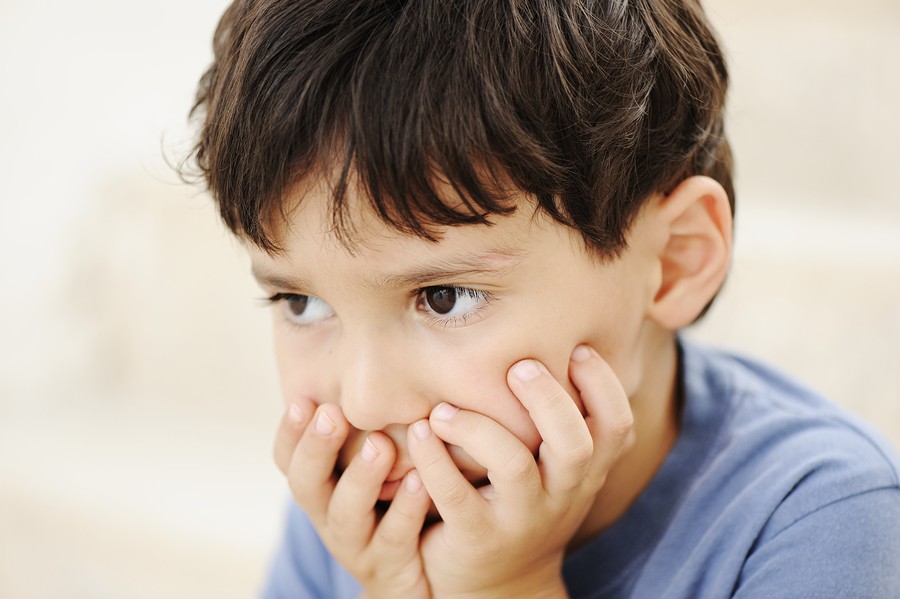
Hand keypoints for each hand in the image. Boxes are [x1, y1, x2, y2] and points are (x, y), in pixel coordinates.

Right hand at [273, 399, 431, 597]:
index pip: (288, 459)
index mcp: (318, 488)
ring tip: (380, 445)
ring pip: (348, 514)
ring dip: (362, 477)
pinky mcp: (390, 565)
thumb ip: (361, 424)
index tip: (302, 400)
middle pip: (307, 485)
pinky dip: (406, 508)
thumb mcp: (369, 464)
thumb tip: (355, 359)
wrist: (415, 573)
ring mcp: (357, 544)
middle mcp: (328, 515)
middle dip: (317, 448)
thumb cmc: (390, 503)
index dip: (290, 433)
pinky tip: (420, 480)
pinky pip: (395, 538)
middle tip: (332, 413)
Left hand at [408, 345, 633, 597]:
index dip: (604, 384)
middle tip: (518, 367)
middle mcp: (562, 495)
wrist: (500, 588)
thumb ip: (561, 421)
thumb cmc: (525, 503)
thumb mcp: (556, 471)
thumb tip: (549, 340)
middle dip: (549, 399)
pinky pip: (456, 496)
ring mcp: (522, 519)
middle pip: (576, 443)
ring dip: (478, 428)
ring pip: (514, 466)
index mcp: (585, 471)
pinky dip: (434, 460)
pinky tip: (419, 433)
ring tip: (444, 408)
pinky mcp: (478, 538)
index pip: (617, 426)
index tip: (577, 349)